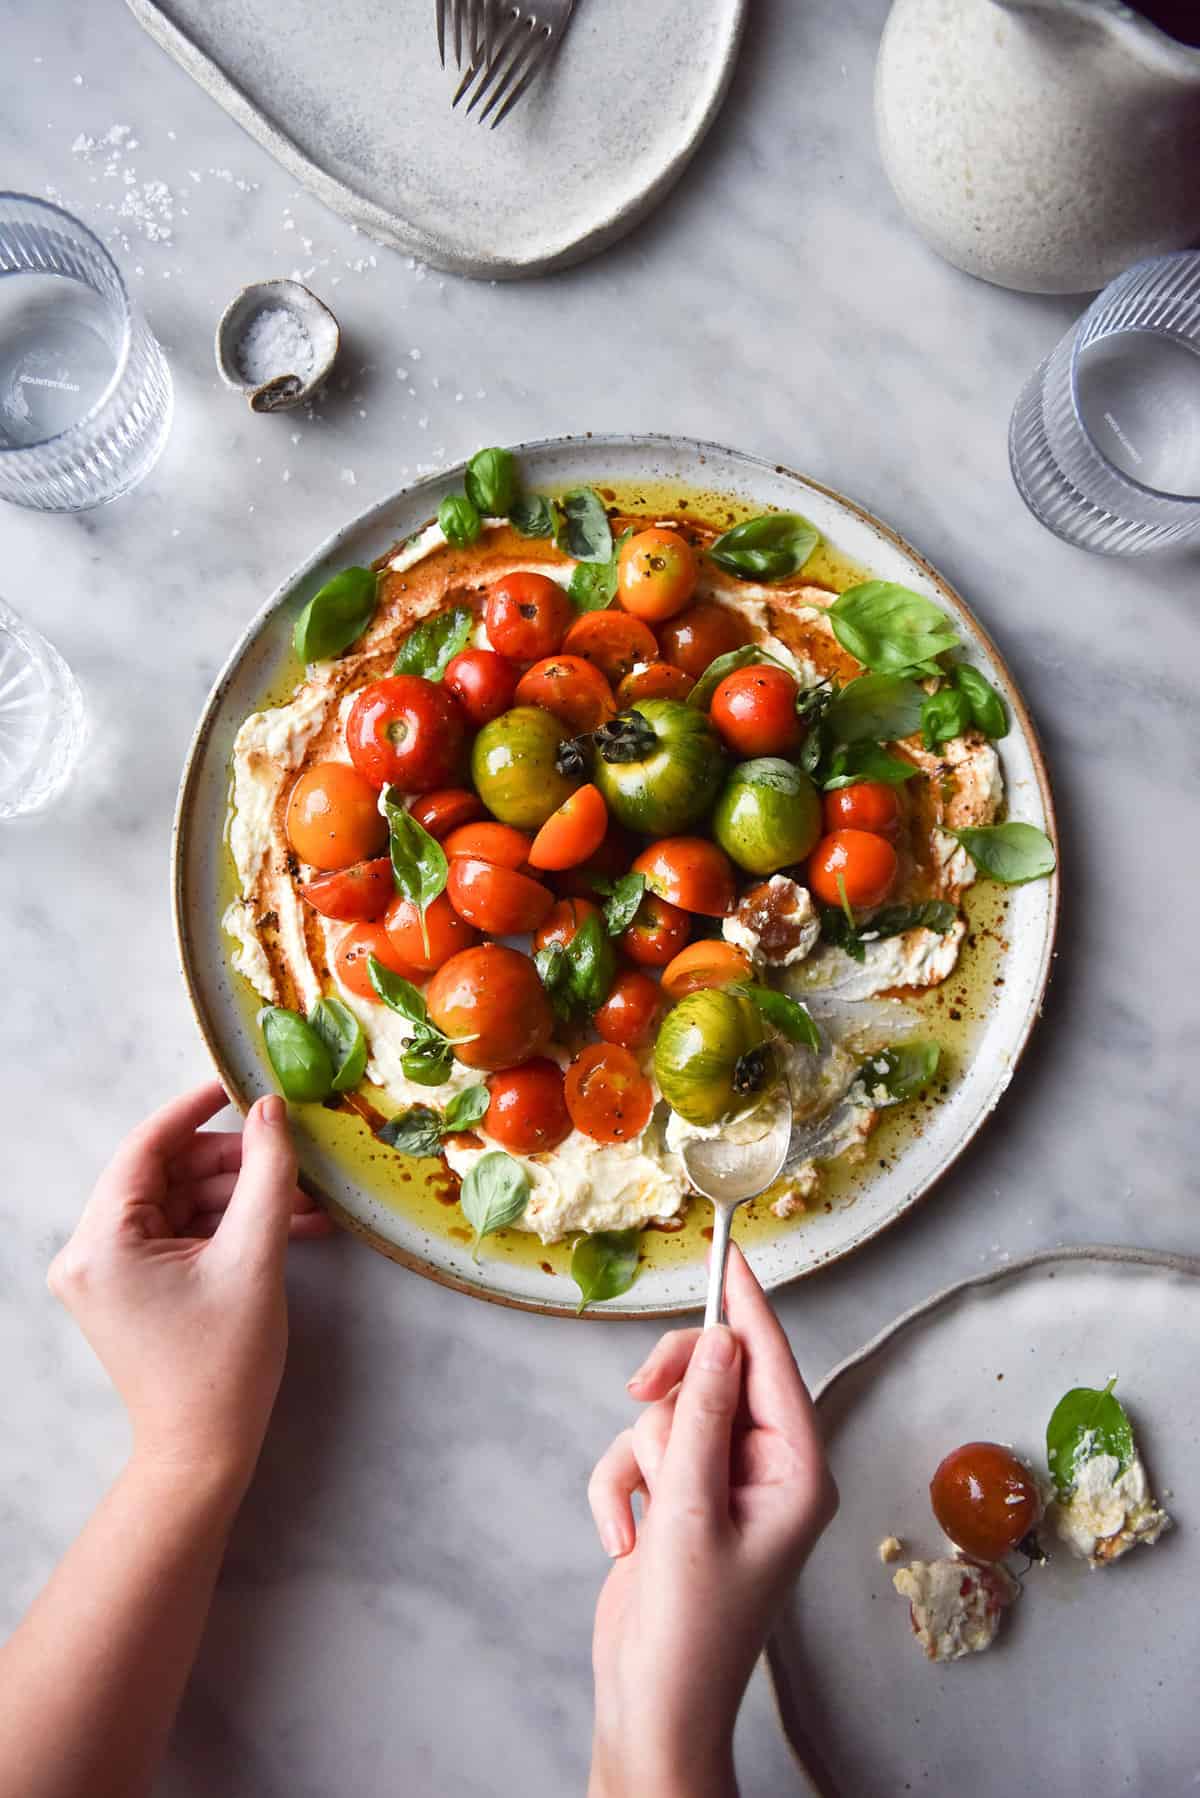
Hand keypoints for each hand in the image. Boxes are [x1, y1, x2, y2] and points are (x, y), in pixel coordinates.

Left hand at [48, 1082, 331, 1500]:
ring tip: (309, 1203)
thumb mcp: (254, 1258)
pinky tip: (289, 1227)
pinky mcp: (128, 1290)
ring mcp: (106, 1273)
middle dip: (235, 1166)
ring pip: (180, 1204)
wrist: (203, 1454)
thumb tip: (272, 1108)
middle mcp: (88, 1252)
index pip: (147, 1147)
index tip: (243, 1084)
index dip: (196, 1109)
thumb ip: (265, 1174)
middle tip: (294, 1159)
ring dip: (242, 1199)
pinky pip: (180, 1236)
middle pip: (167, 1175)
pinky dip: (228, 1229)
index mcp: (101, 1242)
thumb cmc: (224, 1364)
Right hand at [587, 1245, 836, 1797]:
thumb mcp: (695, 1515)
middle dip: (674, 1388)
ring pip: (666, 1412)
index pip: (773, 1364)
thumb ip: (704, 1419)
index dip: (748, 1306)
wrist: (653, 1706)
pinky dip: (619, 1489)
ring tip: (647, 1521)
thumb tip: (724, 1340)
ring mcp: (717, 1485)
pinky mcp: (677, 1500)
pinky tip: (625, 1540)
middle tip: (641, 1387)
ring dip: (640, 1459)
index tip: (729, 1254)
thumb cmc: (692, 1632)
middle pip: (713, 1376)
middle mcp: (763, 1469)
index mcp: (796, 1472)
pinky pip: (636, 1452)